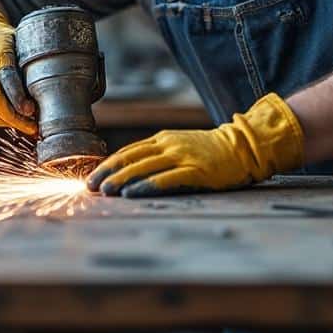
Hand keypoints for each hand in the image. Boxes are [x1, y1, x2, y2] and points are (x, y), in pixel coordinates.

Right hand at [0, 5, 37, 134]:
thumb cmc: (2, 42)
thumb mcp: (18, 44)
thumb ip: (28, 64)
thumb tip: (49, 92)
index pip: (7, 78)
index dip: (19, 98)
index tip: (31, 111)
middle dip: (18, 120)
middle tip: (34, 127)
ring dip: (9, 121)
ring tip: (26, 124)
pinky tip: (11, 117)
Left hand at [86, 93, 303, 196]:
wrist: (243, 147)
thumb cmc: (210, 151)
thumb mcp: (180, 146)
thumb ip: (158, 155)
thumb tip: (130, 172)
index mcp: (162, 139)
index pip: (127, 151)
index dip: (107, 164)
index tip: (91, 177)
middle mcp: (169, 145)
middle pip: (130, 158)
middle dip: (107, 173)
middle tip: (89, 187)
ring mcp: (182, 157)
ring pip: (143, 167)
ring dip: (121, 180)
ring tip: (105, 191)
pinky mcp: (196, 171)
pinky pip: (166, 179)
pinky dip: (146, 186)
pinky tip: (132, 193)